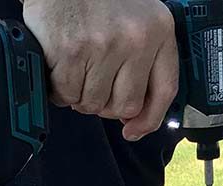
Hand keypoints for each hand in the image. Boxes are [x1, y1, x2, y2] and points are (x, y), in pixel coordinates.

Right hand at [22, 0, 178, 139]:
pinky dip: (58, 87)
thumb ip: (143, 60)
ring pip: (93, 104)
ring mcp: (104, 46)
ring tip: (75, 65)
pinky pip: (67, 95)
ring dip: (79, 93)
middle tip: (93, 82)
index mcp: (158, 29)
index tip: (133, 130)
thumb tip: (133, 118)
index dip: (149, 119)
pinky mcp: (72, 52)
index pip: (164, 90)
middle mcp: (136, 38)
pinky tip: (59, 64)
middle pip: (125, 106)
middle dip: (105, 103)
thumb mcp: (135, 18)